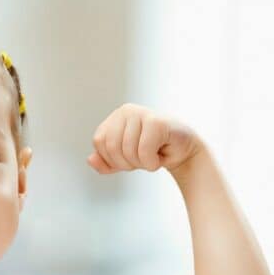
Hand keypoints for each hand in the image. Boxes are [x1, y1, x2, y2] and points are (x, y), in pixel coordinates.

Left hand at [87, 103, 203, 174]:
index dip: (112, 158)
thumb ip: (105, 162)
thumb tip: (90, 160)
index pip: (99, 142)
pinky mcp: (156, 122)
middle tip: (143, 158)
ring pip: (127, 151)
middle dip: (127, 163)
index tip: (130, 157)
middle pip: (111, 147)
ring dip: (142, 164)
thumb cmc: (153, 152)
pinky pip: (143, 152)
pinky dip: (152, 163)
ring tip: (153, 155)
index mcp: (115, 117)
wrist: (183, 152)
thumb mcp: (124, 161)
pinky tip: (161, 155)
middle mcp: (126, 110)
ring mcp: (141, 113)